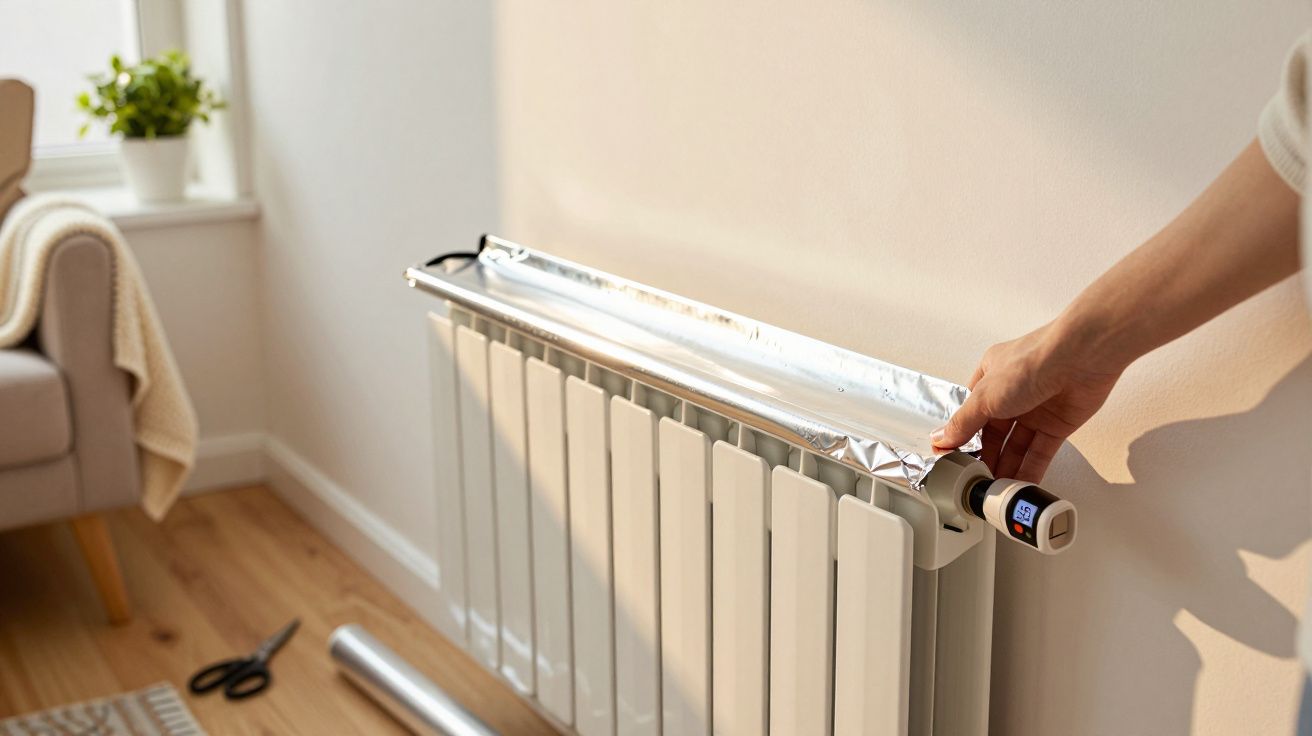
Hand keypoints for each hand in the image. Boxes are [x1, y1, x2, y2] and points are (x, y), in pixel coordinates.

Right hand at [930, 321, 1123, 482]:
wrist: (1081, 359)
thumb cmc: (1032, 363)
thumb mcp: (985, 396)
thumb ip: (963, 423)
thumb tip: (941, 439)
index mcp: (989, 378)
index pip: (970, 413)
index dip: (961, 437)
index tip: (953, 460)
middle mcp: (1012, 393)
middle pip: (993, 434)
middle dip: (984, 457)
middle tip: (975, 481)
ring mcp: (1036, 409)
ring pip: (1016, 446)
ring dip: (1006, 467)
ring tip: (996, 490)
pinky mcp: (1058, 424)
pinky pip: (1040, 452)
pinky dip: (1030, 470)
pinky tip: (1020, 486)